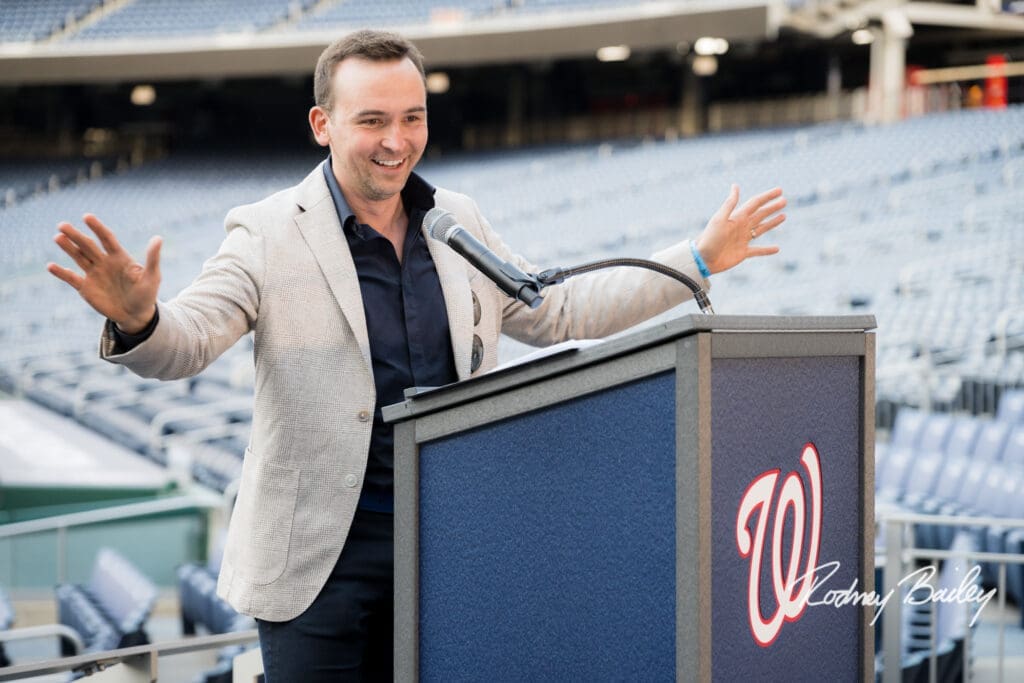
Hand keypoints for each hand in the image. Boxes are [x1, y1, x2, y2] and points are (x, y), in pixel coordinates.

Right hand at [46, 214, 161, 333]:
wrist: (136, 315)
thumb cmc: (146, 295)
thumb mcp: (152, 277)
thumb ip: (152, 258)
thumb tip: (158, 238)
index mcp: (119, 257)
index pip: (106, 239)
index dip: (97, 228)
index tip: (87, 217)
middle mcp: (104, 262)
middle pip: (88, 245)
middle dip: (76, 235)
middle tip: (62, 225)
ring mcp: (94, 274)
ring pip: (78, 257)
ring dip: (67, 248)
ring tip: (57, 237)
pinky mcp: (86, 287)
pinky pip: (71, 278)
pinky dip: (61, 272)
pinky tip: (51, 266)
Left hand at [694, 185, 784, 273]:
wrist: (702, 259)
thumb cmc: (709, 238)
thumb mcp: (719, 219)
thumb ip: (730, 204)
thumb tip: (735, 186)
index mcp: (737, 217)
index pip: (756, 203)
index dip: (767, 196)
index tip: (780, 190)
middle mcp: (741, 227)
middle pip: (760, 214)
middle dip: (772, 207)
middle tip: (784, 201)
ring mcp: (742, 240)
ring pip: (761, 229)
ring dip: (772, 223)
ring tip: (783, 216)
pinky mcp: (742, 253)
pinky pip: (758, 250)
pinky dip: (767, 250)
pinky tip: (777, 249)